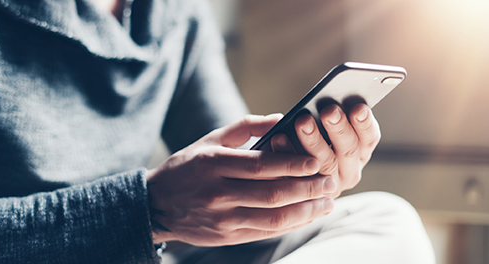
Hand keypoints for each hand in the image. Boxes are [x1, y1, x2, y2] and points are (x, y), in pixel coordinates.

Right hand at [147, 115, 336, 245]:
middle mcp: (217, 192)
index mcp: (213, 163)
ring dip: (305, 212)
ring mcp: (222, 218)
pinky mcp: (226, 236)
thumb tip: (283, 118)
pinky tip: (306, 216)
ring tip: (326, 203)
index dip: (292, 165)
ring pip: (272, 218)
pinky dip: (290, 225)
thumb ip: (246, 127)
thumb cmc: (188, 166)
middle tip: (330, 183)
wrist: (158, 204)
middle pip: (272, 194)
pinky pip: (265, 232)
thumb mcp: (209, 139)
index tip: (316, 162)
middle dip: (307, 190)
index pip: (260, 166)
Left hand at [272, 103, 380, 197]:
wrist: (293, 183)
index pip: (369, 138)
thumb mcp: (330, 131)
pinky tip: (279, 137)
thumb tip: (327, 100)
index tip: (358, 107)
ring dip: (314, 141)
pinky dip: (287, 153)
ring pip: (325, 163)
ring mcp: (329, 185)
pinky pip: (297, 172)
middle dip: (339, 128)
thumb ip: (333, 118)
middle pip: (348, 150)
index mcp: (360, 153)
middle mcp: (349, 171)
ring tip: (303, 121)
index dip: (365, 124)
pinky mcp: (306, 193)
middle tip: (329, 110)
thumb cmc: (314, 143)